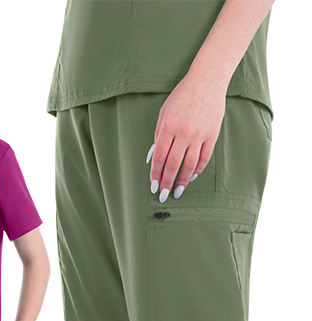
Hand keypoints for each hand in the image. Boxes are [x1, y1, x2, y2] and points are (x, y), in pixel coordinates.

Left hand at [147, 72, 225, 201]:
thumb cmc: (182, 96)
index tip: (153, 186)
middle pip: (173, 165)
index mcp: (169, 128)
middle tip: (163, 195)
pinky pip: (204, 157)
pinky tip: (192, 176)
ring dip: (183, 181)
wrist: (208, 80)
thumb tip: (153, 157)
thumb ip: (158, 135)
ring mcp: (200, 135)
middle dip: (167, 182)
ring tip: (178, 191)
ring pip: (190, 165)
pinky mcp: (213, 134)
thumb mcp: (164, 113)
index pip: (159, 158)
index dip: (155, 174)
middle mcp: (184, 133)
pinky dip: (198, 169)